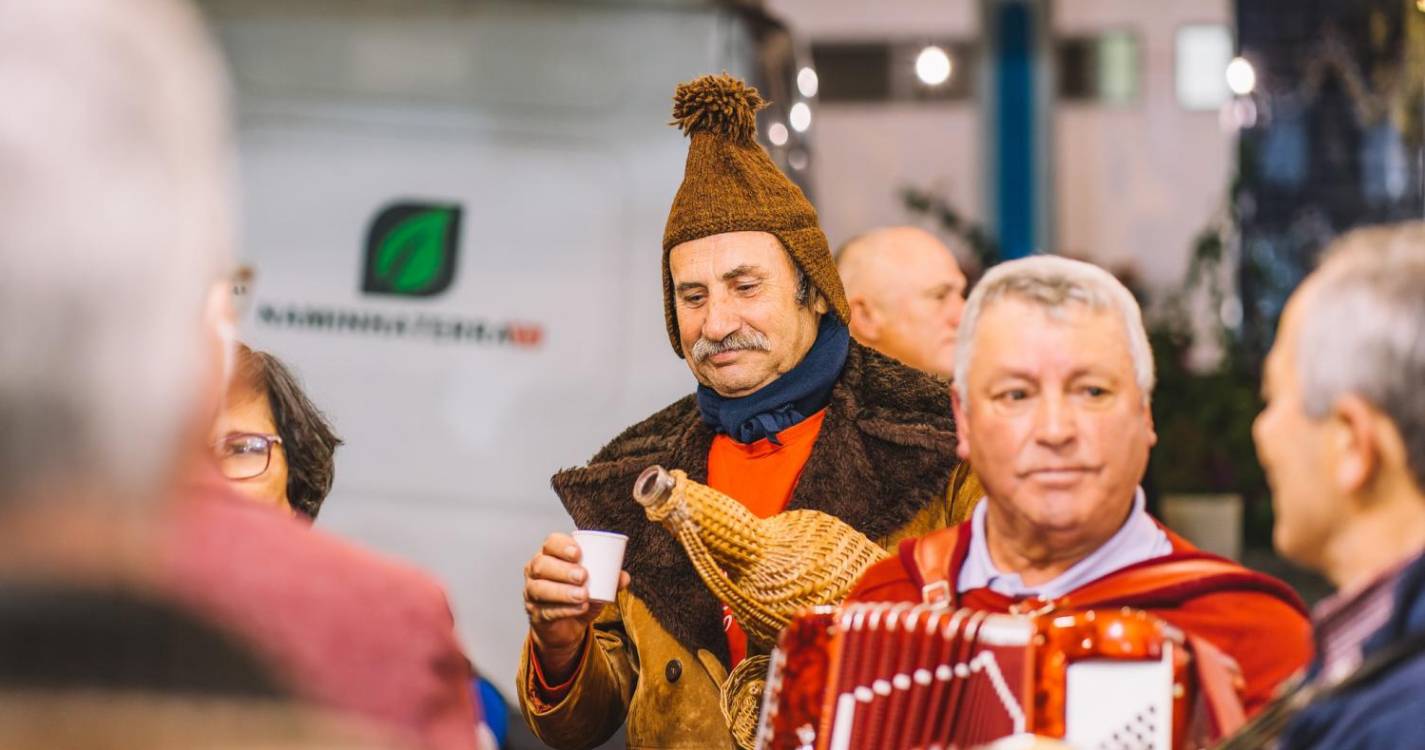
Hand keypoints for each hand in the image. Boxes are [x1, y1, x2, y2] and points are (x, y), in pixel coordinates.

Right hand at [523, 532, 629, 681]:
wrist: (566, 627)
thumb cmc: (578, 597)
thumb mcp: (596, 586)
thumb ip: (610, 579)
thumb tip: (624, 576)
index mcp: (550, 556)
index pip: (550, 543)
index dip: (561, 546)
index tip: (578, 553)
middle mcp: (536, 572)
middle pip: (541, 565)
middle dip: (562, 570)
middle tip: (583, 575)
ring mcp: (532, 593)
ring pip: (540, 589)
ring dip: (563, 591)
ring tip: (583, 594)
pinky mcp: (535, 614)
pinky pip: (546, 611)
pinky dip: (565, 609)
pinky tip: (580, 608)